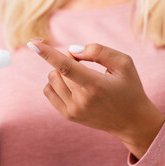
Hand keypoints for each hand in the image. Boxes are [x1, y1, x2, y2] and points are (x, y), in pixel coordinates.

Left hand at [29, 40, 164, 158]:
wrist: (132, 121)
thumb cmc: (129, 87)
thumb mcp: (124, 63)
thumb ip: (99, 51)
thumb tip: (72, 50)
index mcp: (95, 85)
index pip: (66, 66)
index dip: (48, 54)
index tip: (32, 44)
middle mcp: (81, 100)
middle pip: (59, 69)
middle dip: (69, 60)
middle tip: (87, 67)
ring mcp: (73, 110)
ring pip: (52, 78)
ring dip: (61, 72)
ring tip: (81, 77)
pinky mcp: (68, 115)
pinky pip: (48, 91)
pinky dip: (55, 83)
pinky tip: (71, 85)